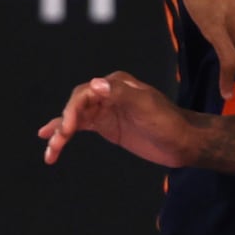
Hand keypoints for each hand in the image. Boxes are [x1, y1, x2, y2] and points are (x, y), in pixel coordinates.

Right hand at [39, 72, 190, 167]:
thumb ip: (121, 95)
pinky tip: (51, 143)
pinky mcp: (107, 126)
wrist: (183, 142)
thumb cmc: (168, 122)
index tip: (70, 129)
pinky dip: (66, 135)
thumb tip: (95, 84)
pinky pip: (80, 127)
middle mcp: (108, 94)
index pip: (85, 92)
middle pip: (76, 105)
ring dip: (61, 132)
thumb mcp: (146, 107)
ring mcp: (106, 110)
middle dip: (65, 121)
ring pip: (75, 118)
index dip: (73, 109)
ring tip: (51, 151)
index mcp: (117, 83)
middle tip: (59, 140)